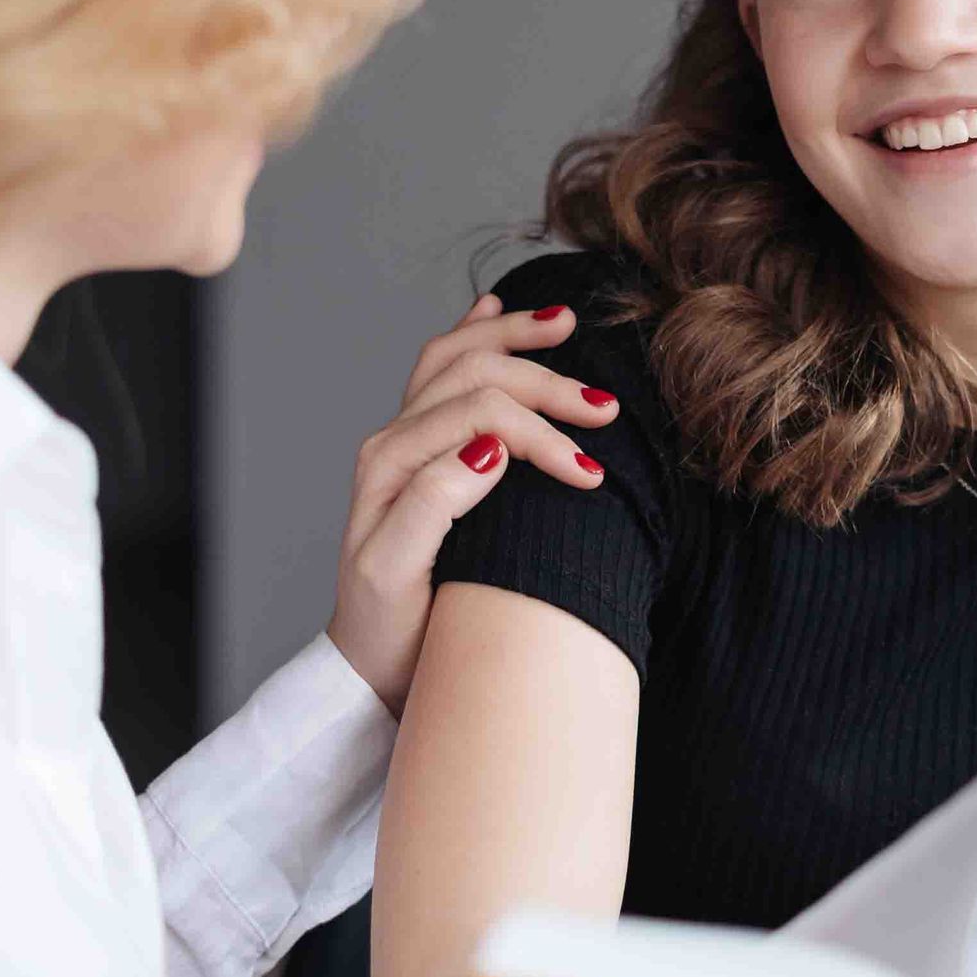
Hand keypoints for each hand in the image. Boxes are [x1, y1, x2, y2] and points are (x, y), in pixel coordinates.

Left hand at [327, 290, 616, 713]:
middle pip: (475, 375)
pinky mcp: (421, 451)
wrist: (369, 667)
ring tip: (564, 323)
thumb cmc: (389, 630)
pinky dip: (474, 334)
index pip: (480, 415)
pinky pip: (441, 372)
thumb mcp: (398, 573)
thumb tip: (490, 447)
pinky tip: (494, 310)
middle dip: (545, 384)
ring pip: (459, 359)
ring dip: (514, 338)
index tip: (593, 476)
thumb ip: (433, 504)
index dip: (542, 433)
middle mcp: (395, 442)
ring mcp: (407, 442)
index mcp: (391, 464)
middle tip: (606, 411)